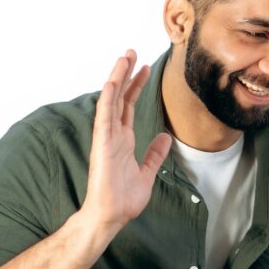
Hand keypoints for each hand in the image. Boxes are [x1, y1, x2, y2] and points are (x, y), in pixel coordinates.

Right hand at [81, 50, 171, 234]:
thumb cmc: (124, 199)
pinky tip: (112, 82)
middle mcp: (113, 134)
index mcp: (123, 140)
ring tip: (124, 57)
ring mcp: (106, 138)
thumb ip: (154, 154)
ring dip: (117, 78)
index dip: (135, 86)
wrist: (110, 217)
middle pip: (119, 97)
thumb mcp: (147, 172)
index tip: (144, 68)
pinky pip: (104, 118)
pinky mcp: (102, 145)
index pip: (128, 106)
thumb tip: (166, 137)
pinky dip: (107, 100)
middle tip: (132, 51)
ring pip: (111, 101)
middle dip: (126, 74)